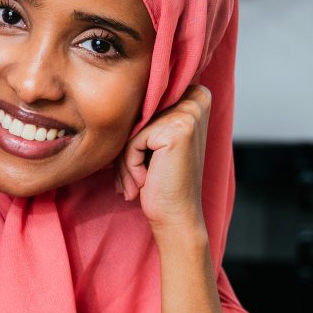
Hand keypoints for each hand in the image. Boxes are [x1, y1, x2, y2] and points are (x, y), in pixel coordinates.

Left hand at [118, 85, 209, 241]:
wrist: (176, 216)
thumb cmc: (162, 181)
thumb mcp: (156, 140)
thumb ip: (145, 115)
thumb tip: (115, 98)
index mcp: (196, 96)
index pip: (144, 102)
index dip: (135, 132)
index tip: (143, 161)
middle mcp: (196, 100)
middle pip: (137, 114)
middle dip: (127, 148)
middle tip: (134, 178)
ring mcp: (188, 114)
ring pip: (132, 128)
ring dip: (125, 161)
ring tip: (136, 183)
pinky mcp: (176, 131)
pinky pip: (132, 142)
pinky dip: (130, 165)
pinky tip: (144, 182)